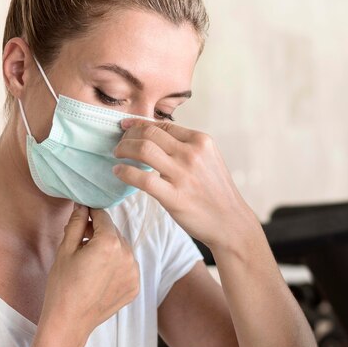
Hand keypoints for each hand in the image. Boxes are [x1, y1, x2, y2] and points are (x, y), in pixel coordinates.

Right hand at [39, 204, 139, 339]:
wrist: (69, 321)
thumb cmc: (62, 285)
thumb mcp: (65, 250)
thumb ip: (76, 224)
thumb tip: (82, 206)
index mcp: (109, 243)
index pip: (103, 216)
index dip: (91, 213)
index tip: (83, 213)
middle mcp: (127, 255)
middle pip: (114, 232)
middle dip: (99, 232)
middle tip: (80, 240)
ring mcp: (133, 273)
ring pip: (121, 249)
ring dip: (108, 249)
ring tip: (89, 261)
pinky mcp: (134, 287)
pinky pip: (126, 267)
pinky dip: (115, 266)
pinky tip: (98, 275)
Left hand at [112, 118, 258, 250]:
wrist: (230, 222)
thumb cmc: (216, 192)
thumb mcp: (208, 159)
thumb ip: (186, 147)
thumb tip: (155, 137)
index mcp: (201, 141)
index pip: (163, 125)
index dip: (139, 124)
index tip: (125, 127)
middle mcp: (192, 153)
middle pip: (149, 133)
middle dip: (128, 136)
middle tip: (119, 145)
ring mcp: (183, 174)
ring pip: (143, 149)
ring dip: (123, 149)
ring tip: (117, 155)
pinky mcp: (174, 196)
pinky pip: (142, 178)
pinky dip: (124, 172)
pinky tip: (118, 172)